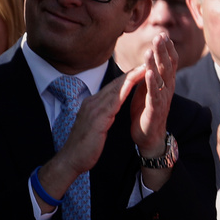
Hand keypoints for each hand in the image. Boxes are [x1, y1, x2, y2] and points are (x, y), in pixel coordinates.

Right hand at [36, 68, 144, 207]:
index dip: (127, 78)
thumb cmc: (83, 146)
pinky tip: (134, 84)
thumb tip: (107, 112)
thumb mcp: (93, 127)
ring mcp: (93, 109)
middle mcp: (92, 103)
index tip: (142, 69)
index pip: (113, 88)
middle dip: (132, 72)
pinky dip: (125, 90)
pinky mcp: (97, 118)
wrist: (71, 159)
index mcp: (92, 105)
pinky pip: (114, 101)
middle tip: (148, 60)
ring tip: (146, 66)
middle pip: (116, 84)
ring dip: (132, 77)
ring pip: (116, 88)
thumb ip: (100, 116)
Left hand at [130, 32, 176, 156]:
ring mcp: (161, 100)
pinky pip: (154, 95)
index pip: (168, 64)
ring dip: (156, 63)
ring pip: (160, 79)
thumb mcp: (146, 90)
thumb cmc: (145, 111)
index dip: (166, 50)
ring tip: (151, 50)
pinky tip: (148, 72)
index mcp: (164, 84)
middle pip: (166, 67)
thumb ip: (147, 75)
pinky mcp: (154, 110)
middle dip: (163, 51)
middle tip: (161, 36)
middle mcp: (166, 90)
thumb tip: (147, 58)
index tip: (163, 35)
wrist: (147, 136)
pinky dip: (151, 83)